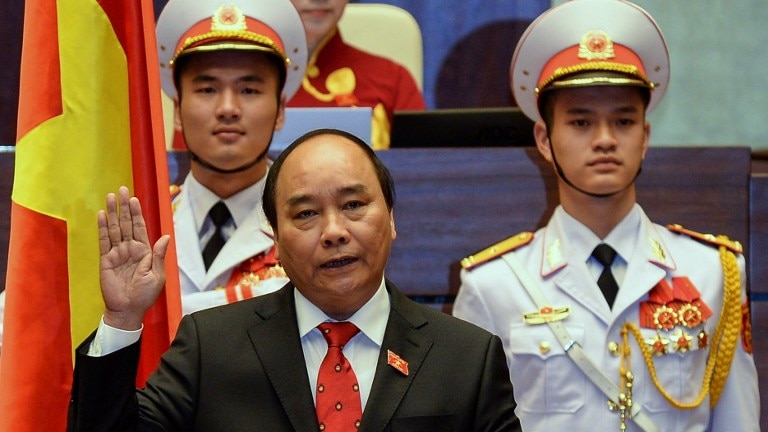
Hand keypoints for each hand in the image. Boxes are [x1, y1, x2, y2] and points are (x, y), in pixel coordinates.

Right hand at [98, 186, 169, 329]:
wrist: (128, 310)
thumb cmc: (145, 295)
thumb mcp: (156, 275)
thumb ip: (158, 255)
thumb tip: (165, 237)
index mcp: (145, 252)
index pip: (140, 227)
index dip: (137, 213)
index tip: (134, 199)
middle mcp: (130, 249)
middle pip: (126, 223)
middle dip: (124, 207)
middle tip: (121, 189)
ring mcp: (117, 253)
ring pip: (115, 229)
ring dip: (113, 213)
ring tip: (110, 197)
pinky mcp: (106, 260)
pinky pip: (104, 241)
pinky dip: (103, 228)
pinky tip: (103, 216)